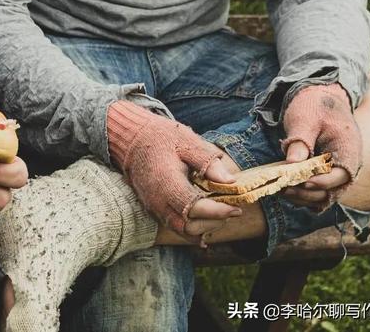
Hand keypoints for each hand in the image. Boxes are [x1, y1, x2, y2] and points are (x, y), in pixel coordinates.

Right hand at [107, 101, 239, 237]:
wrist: (133, 139)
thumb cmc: (162, 138)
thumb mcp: (187, 142)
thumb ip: (208, 162)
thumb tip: (230, 181)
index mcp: (167, 182)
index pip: (195, 208)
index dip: (217, 212)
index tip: (237, 208)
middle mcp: (158, 201)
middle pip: (189, 227)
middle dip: (214, 223)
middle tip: (232, 210)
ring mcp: (154, 207)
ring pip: (181, 231)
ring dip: (204, 228)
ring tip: (221, 215)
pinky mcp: (154, 209)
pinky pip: (175, 226)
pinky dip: (193, 228)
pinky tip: (208, 222)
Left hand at [281, 84, 361, 207]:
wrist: (317, 100)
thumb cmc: (313, 107)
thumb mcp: (305, 121)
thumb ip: (300, 142)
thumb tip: (292, 164)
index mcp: (348, 150)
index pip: (339, 176)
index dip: (320, 182)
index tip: (300, 181)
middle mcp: (345, 165)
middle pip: (330, 191)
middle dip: (306, 192)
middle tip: (283, 188)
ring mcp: (335, 172)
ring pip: (322, 196)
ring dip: (302, 197)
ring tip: (280, 190)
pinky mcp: (323, 174)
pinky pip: (316, 192)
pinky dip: (302, 194)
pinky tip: (285, 189)